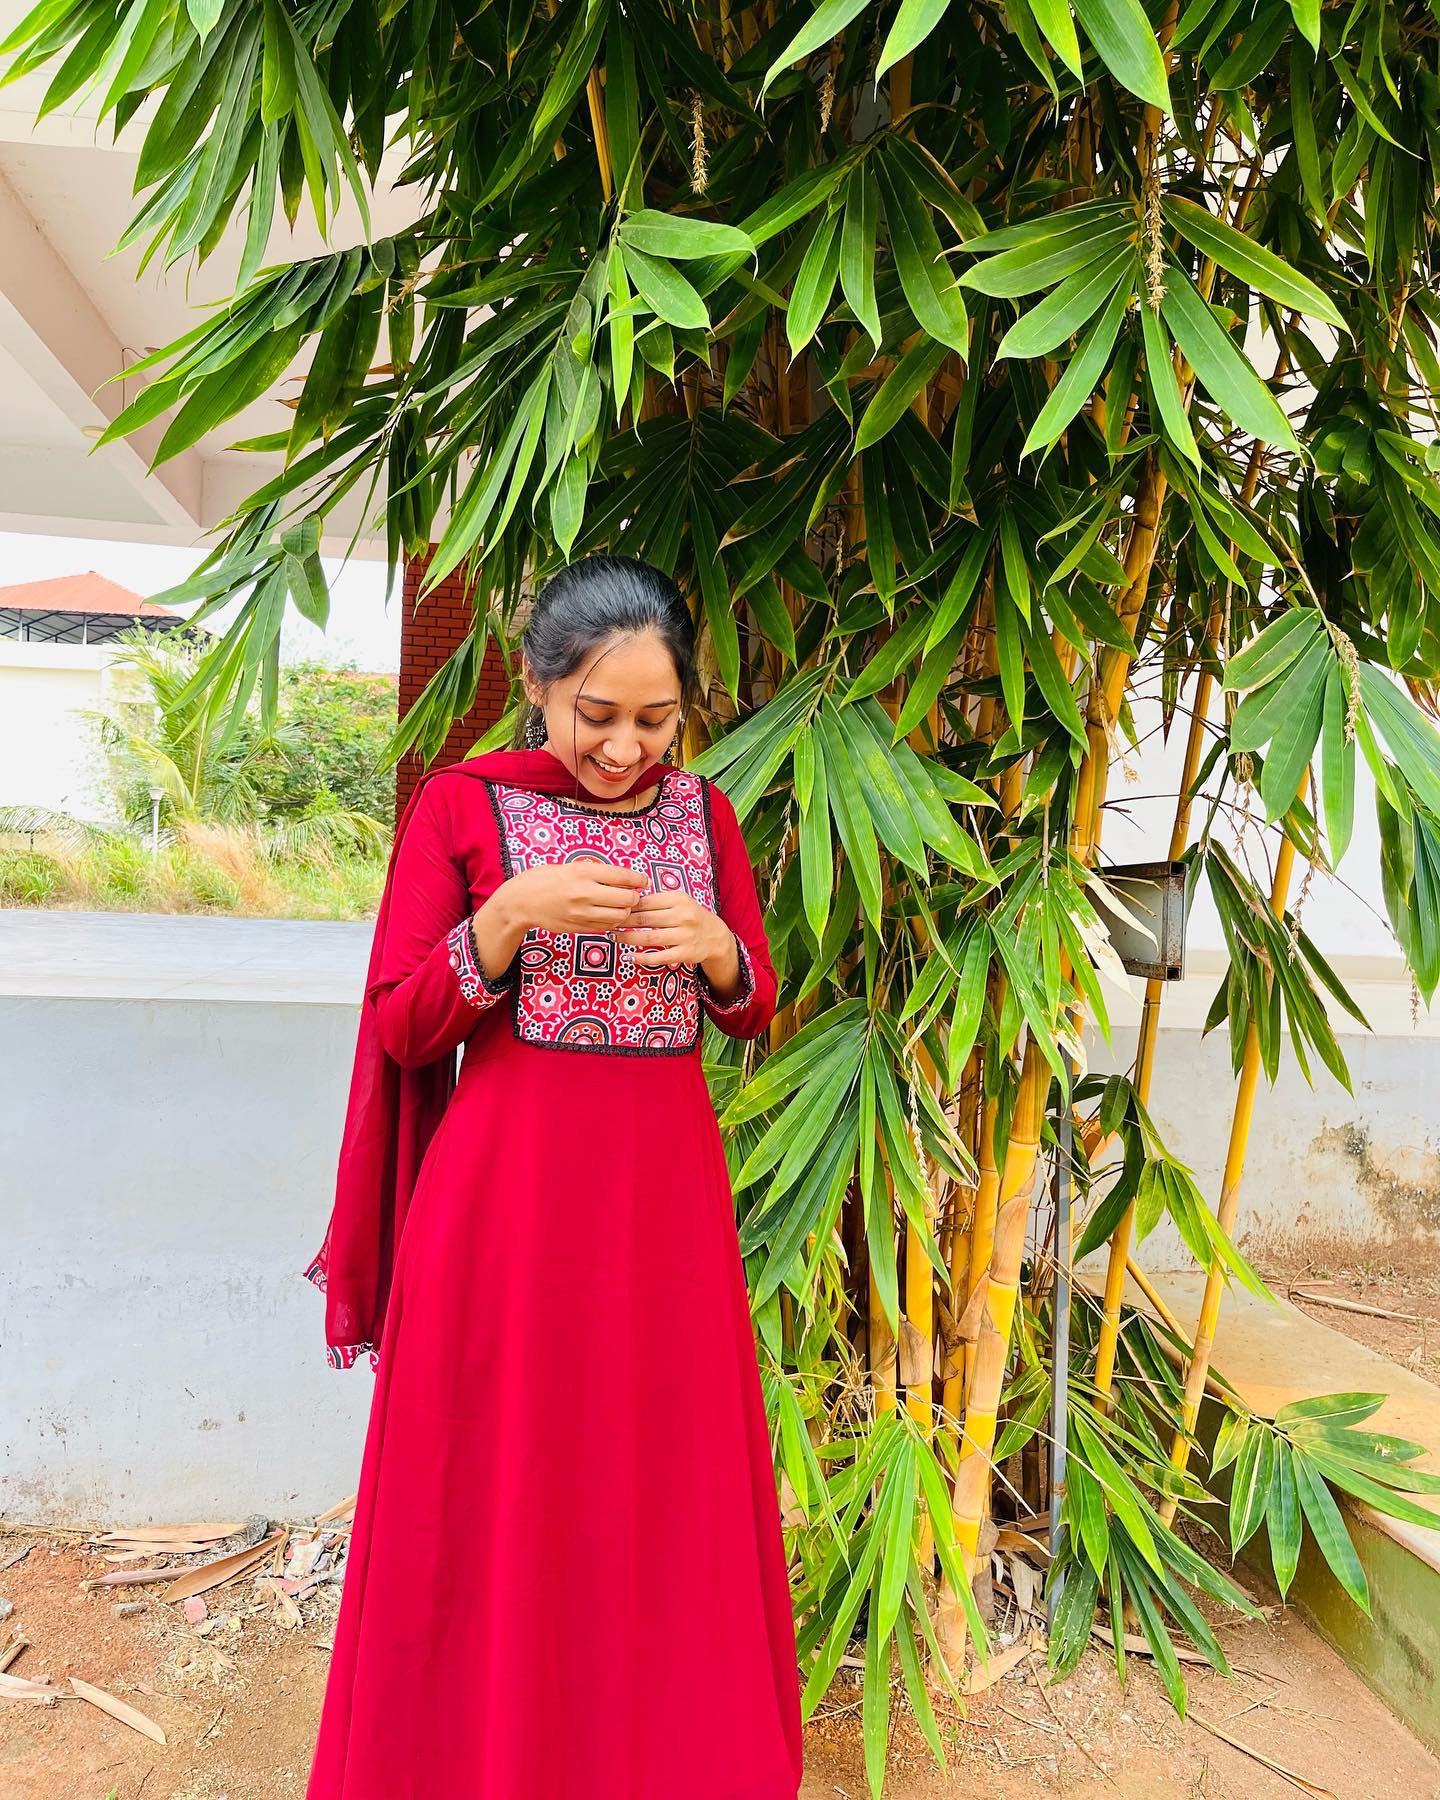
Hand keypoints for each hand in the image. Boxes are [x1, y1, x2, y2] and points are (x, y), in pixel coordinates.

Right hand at [502, 857, 648, 933]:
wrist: (519, 902)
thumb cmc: (543, 880)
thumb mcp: (568, 867)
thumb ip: (594, 872)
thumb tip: (622, 878)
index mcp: (582, 872)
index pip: (622, 876)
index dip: (638, 879)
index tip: (642, 881)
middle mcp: (584, 892)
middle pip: (627, 899)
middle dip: (634, 897)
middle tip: (632, 895)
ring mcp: (581, 913)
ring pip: (620, 916)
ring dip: (625, 911)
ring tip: (620, 906)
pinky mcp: (579, 927)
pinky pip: (607, 927)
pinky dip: (613, 922)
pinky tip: (608, 915)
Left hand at [613, 890, 731, 969]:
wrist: (715, 936)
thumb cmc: (690, 916)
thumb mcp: (678, 901)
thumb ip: (656, 901)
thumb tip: (626, 901)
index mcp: (678, 900)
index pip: (646, 902)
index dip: (626, 907)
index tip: (613, 909)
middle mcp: (683, 916)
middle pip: (644, 920)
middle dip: (623, 923)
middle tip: (608, 924)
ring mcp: (684, 936)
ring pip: (648, 939)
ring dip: (627, 939)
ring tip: (614, 938)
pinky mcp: (685, 953)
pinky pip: (659, 957)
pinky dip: (642, 958)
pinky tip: (630, 957)